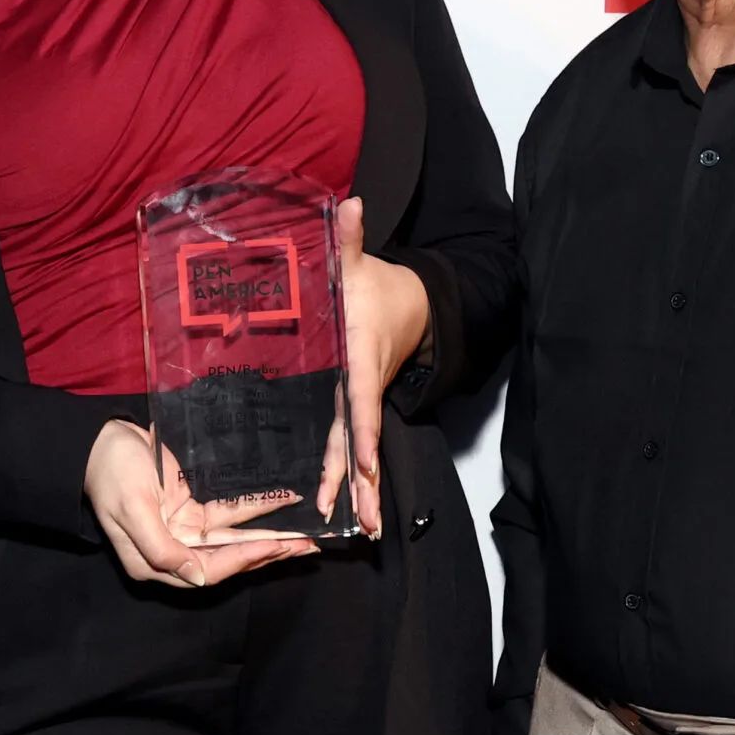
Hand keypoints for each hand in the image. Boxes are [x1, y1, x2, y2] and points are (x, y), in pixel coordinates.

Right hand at [84, 419, 315, 587]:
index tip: (278, 546)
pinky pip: (227, 514)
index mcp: (154, 563)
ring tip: (303, 536)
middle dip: (268, 553)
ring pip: (233, 539)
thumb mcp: (132, 509)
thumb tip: (197, 578)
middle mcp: (173, 552)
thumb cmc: (112, 473)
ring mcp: (183, 531)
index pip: (209, 570)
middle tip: (306, 548)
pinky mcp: (190, 509)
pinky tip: (281, 503)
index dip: (245, 559)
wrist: (98, 441)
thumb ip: (161, 548)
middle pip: (229, 559)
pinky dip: (253, 509)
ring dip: (268, 536)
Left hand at [336, 195, 431, 538]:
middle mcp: (360, 389)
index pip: (360, 402)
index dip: (361, 433)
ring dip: (357, 491)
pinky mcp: (345, 407)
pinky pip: (341, 446)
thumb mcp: (354, 262)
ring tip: (361, 529)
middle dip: (366, 484)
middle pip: (362, 443)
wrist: (399, 303)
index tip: (364, 464)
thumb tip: (351, 205)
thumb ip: (348, 238)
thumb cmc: (372, 286)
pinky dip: (342, 477)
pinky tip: (336, 509)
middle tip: (370, 523)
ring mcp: (354, 402)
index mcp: (359, 359)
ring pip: (353, 453)